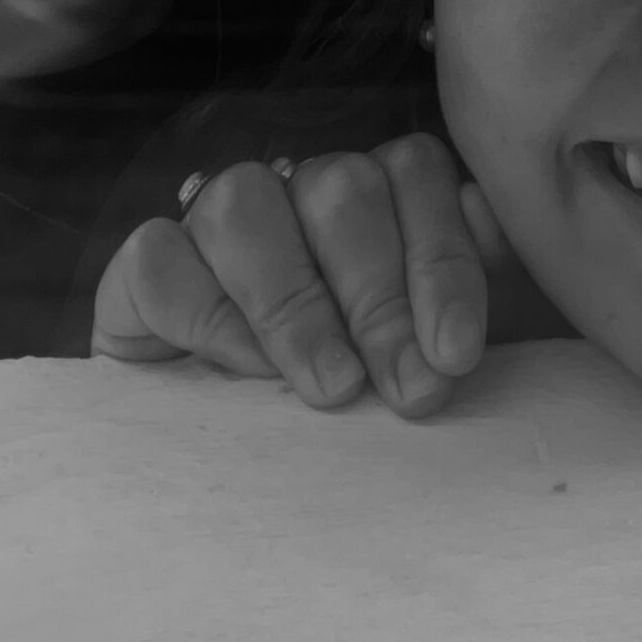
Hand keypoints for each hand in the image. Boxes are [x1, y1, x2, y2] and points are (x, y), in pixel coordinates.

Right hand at [91, 136, 566, 419]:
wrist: (240, 468)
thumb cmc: (365, 402)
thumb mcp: (432, 356)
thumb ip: (472, 299)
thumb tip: (498, 237)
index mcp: (379, 197)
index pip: (416, 173)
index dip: (441, 258)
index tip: (457, 354)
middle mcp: (297, 193)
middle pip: (342, 187)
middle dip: (381, 295)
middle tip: (405, 387)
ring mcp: (213, 224)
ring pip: (246, 204)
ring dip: (295, 300)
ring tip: (329, 385)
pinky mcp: (142, 271)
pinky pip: (159, 256)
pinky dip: (202, 312)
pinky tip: (238, 371)